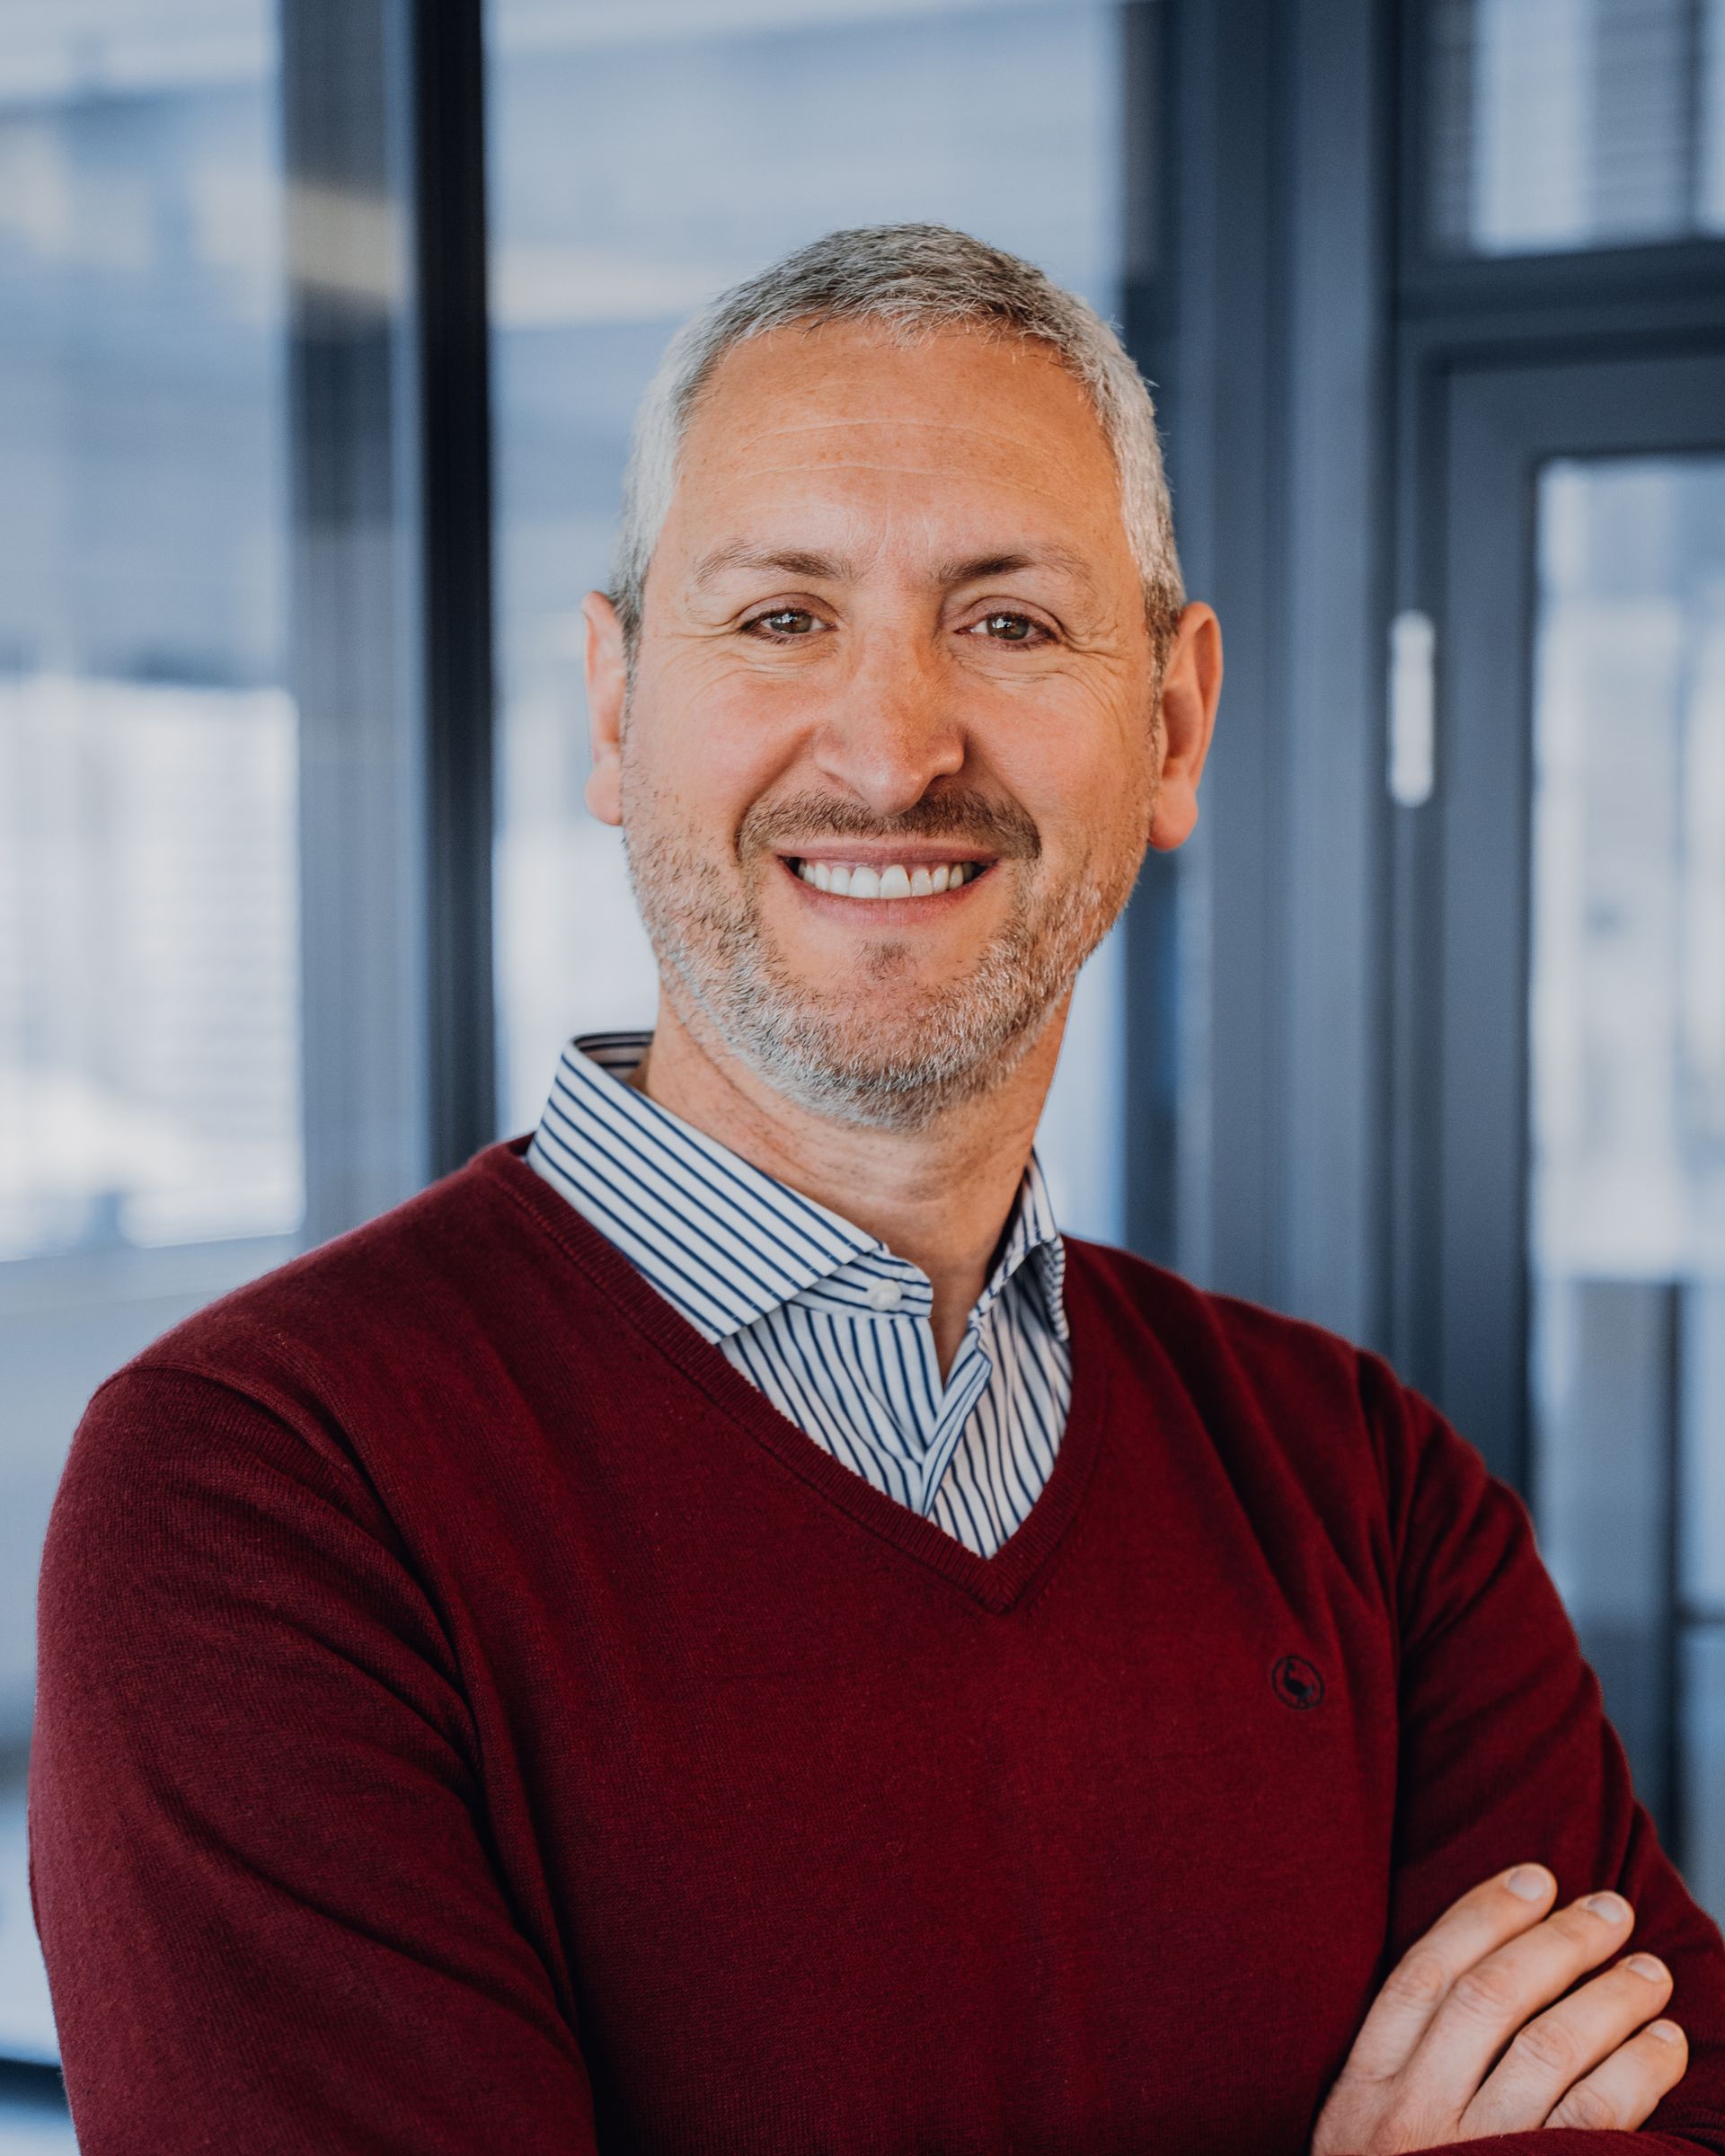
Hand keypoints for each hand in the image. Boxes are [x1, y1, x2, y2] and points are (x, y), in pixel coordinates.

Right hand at [1312, 1864, 1688, 2149]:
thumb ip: (1407, 2071)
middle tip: (1610, 1908)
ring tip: (1650, 1971)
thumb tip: (1492, 1977)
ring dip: (1610, 1999)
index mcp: (1361, 2092)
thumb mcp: (1365, 2140)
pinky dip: (1637, 2072)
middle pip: (1491, 1999)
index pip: (1423, 1974)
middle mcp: (1408, 2120)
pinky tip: (1665, 2046)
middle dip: (1558, 1941)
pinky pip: (1595, 2120)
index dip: (1483, 1914)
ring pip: (1549, 2049)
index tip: (1534, 1874)